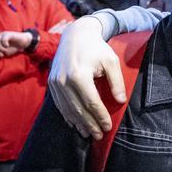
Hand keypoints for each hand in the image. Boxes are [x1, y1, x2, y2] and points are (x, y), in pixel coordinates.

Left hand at [0, 30, 31, 57]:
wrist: (22, 42)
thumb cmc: (12, 48)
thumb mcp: (3, 52)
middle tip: (0, 56)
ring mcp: (1, 35)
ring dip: (0, 49)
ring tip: (5, 52)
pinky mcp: (8, 34)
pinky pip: (3, 40)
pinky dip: (4, 45)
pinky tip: (7, 46)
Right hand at [47, 16, 123, 139]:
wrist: (76, 35)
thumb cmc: (97, 48)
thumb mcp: (111, 61)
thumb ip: (116, 82)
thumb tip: (120, 101)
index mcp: (79, 75)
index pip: (91, 103)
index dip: (100, 117)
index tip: (108, 126)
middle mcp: (64, 81)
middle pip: (78, 109)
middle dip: (89, 125)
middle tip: (99, 136)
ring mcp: (55, 83)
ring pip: (67, 109)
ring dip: (78, 124)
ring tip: (88, 134)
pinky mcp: (51, 83)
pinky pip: (59, 104)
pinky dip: (68, 116)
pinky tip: (75, 124)